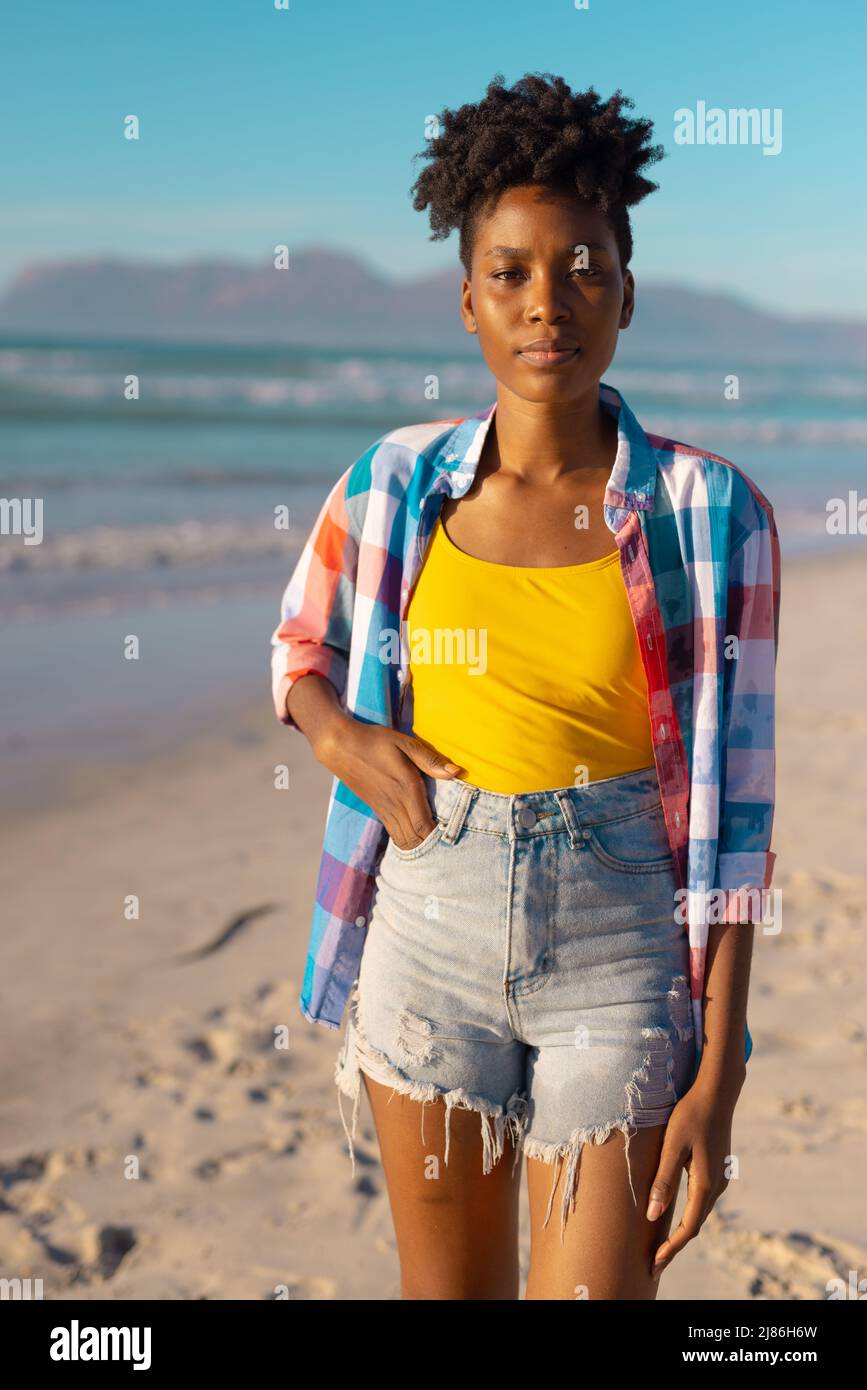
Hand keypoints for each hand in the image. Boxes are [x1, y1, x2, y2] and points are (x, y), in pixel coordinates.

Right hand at [315, 718, 462, 850]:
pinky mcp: (377, 809)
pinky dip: (406, 839)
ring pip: (403, 840)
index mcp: (406, 788)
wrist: (340, 746)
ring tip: (435, 845)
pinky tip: (417, 837)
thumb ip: (430, 759)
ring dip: (418, 845)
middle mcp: (395, 804)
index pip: (423, 826)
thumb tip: (455, 771)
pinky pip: (394, 833)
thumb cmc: (376, 741)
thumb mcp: (405, 743)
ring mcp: (384, 809)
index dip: (437, 838)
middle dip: (431, 847)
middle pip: (414, 840)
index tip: (452, 839)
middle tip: (448, 845)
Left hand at [645, 1075, 741, 1278]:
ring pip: (699, 1213)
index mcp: (705, 1184)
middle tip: (654, 1263)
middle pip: (694, 1225)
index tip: (654, 1264)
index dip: (671, 1248)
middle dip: (674, 1245)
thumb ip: (663, 1181)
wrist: (717, 1093)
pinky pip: (701, 1200)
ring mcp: (719, 1178)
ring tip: (661, 1245)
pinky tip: (675, 1216)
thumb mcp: (672, 1146)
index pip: (687, 1228)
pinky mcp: (716, 1170)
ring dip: (682, 1231)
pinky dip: (688, 1215)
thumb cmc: (690, 1115)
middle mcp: (716, 1187)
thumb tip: (651, 1215)